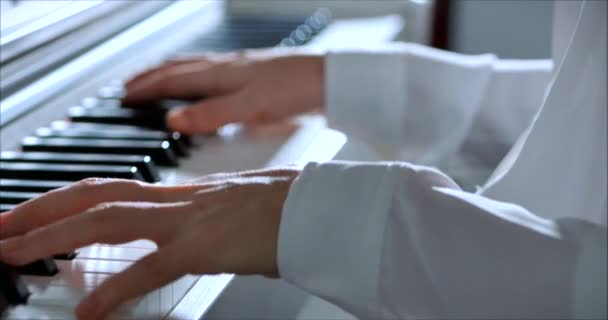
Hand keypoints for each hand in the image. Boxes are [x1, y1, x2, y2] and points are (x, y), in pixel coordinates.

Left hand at [0, 167, 298, 319]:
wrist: (324, 207)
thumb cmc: (291, 207)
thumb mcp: (239, 207)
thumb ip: (207, 218)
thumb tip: (188, 234)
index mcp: (187, 194)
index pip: (112, 188)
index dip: (65, 198)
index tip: (34, 211)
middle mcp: (181, 200)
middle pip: (95, 194)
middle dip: (40, 209)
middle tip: (1, 227)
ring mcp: (192, 220)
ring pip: (108, 220)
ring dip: (53, 235)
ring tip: (14, 253)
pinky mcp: (208, 246)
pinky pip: (150, 268)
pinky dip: (115, 289)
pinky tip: (89, 311)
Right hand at [124, 50, 324, 133]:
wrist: (329, 80)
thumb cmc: (294, 90)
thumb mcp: (249, 109)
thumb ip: (210, 116)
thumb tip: (172, 122)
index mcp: (220, 75)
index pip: (172, 80)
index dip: (146, 89)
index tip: (123, 97)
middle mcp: (226, 67)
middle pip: (179, 68)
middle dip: (152, 77)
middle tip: (130, 85)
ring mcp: (240, 68)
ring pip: (196, 67)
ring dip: (172, 73)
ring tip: (158, 79)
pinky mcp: (254, 73)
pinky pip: (214, 71)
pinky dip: (198, 76)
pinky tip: (207, 83)